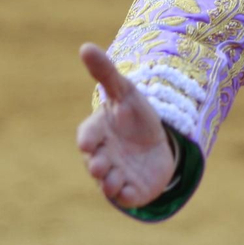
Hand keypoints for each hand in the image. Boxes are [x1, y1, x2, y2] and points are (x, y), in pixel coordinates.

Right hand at [75, 43, 177, 206]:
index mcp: (98, 133)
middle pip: (94, 164)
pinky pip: (126, 197)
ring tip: (115, 179)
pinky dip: (127, 196)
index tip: (87, 142)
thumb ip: (105, 73)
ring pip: (108, 184)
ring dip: (110, 183)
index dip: (87, 140)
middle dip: (96, 165)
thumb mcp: (126, 91)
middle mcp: (103, 156)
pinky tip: (131, 191)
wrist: (158, 142)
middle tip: (100, 164)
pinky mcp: (131, 190)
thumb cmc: (135, 116)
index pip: (87, 137)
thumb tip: (85, 46)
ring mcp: (116, 175)